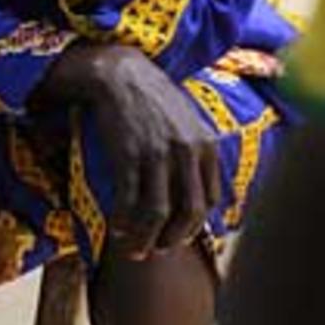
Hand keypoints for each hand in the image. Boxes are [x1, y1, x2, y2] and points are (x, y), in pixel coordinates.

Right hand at [44, 44, 222, 258]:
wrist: (118, 73)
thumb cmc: (151, 98)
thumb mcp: (187, 121)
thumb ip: (197, 152)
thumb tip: (197, 188)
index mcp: (206, 146)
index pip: (209, 201)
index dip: (194, 224)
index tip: (178, 234)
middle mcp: (187, 152)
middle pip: (188, 212)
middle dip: (174, 238)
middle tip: (159, 251)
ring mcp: (157, 155)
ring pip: (158, 212)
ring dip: (146, 238)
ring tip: (134, 250)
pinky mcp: (127, 155)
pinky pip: (129, 200)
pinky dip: (123, 220)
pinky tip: (116, 228)